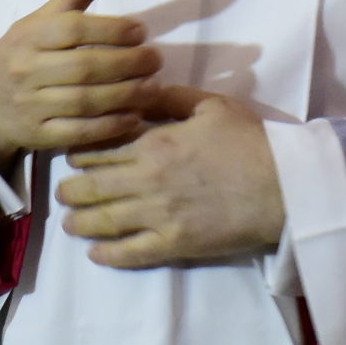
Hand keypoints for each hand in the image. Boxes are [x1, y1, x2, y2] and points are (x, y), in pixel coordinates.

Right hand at [0, 0, 162, 160]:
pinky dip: (109, 127)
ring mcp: (30, 105)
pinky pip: (78, 132)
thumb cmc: (22, 54)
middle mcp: (26, 70)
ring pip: (84, 101)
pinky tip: (134, 117)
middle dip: (127, 63)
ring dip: (125, 95)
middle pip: (83, 67)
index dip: (111, 29)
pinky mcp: (37, 135)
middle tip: (156, 59)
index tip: (141, 31)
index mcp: (29, 36)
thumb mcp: (41, 21)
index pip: (73, 30)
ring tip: (154, 87)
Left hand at [56, 88, 283, 268]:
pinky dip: (108, 255)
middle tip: (63, 193)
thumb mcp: (211, 105)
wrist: (282, 186)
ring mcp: (158, 215)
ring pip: (104, 221)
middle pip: (92, 187)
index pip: (101, 150)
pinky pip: (130, 253)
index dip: (81, 154)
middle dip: (71, 190)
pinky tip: (96, 254)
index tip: (71, 157)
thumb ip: (170, 99)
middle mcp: (146, 180)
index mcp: (153, 143)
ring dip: (80, 222)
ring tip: (70, 223)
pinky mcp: (173, 244)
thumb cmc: (250, 142)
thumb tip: (141, 89)